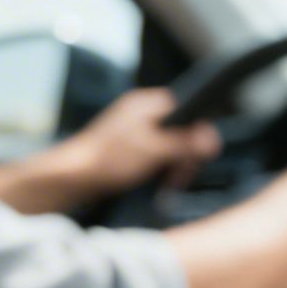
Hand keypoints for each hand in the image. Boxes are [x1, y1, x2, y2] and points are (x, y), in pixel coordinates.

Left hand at [52, 88, 222, 197]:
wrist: (73, 178)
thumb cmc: (108, 159)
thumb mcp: (154, 149)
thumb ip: (185, 143)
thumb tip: (213, 138)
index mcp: (146, 104)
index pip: (187, 109)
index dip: (196, 133)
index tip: (197, 156)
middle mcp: (140, 113)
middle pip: (178, 129)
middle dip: (184, 154)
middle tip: (180, 176)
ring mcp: (132, 131)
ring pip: (166, 145)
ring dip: (172, 165)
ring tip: (168, 183)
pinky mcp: (126, 150)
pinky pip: (152, 156)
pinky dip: (158, 169)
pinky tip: (156, 183)